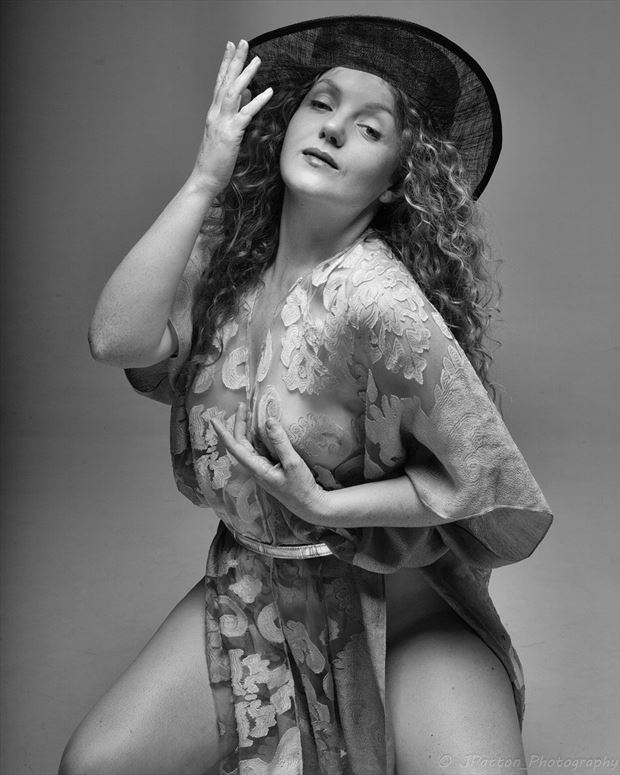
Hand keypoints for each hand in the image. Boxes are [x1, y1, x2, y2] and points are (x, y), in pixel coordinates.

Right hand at [190, 39, 272, 194]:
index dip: (226, 65)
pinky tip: (268, 91)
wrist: (204, 179)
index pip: (219, 83)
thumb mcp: (226, 134)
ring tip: (257, 60)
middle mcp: (215, 114)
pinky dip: (257, 101)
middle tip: (242, 42)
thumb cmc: (215, 161)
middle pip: (225, 81)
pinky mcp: (231, 134)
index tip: (231, 48)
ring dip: (245, 74)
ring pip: (233, 91)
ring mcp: (222, 123)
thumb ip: (235, 113)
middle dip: (234, 60)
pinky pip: (246, 113)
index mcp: (213, 114)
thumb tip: (247, 95)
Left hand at [211, 403, 327, 523]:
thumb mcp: (293, 463)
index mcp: (257, 468)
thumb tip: (268, 420)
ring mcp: (262, 468)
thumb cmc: (301, 487)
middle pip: (240, 443)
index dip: (224, 433)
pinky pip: (258, 448)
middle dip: (239, 423)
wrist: (309, 505)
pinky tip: (259, 427)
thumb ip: (280, 442)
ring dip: (246, 428)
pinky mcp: (269, 467)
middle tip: (242, 406)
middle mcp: (255, 468)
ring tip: (247, 412)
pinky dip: (257, 436)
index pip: (235, 448)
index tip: (213, 420)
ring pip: (248, 445)